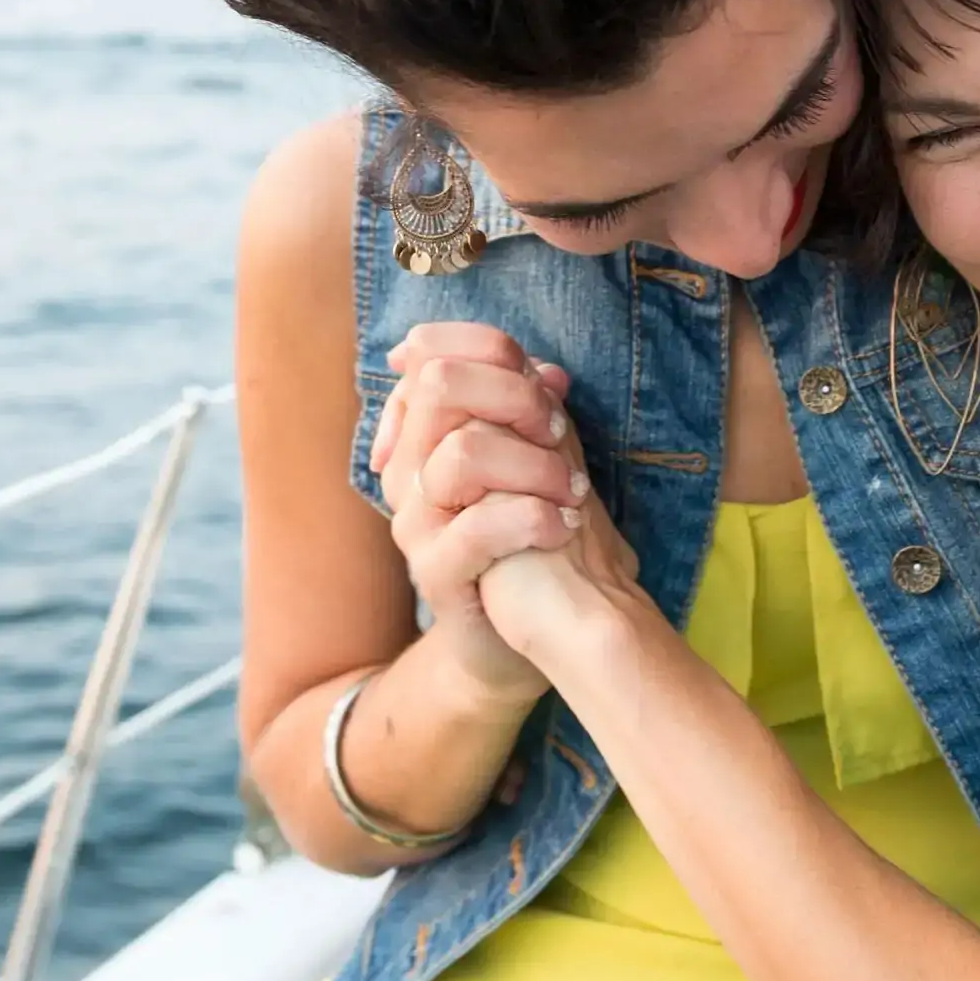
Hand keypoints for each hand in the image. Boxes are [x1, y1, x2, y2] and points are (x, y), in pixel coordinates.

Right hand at [374, 323, 589, 703]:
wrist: (533, 627)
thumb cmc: (535, 533)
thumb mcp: (538, 460)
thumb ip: (534, 412)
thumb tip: (550, 371)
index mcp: (422, 432)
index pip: (432, 352)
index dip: (494, 352)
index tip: (544, 389)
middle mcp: (405, 469)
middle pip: (439, 384)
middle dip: (514, 397)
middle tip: (557, 433)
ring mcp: (414, 522)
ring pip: (462, 453)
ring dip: (536, 465)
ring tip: (574, 492)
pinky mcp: (433, 573)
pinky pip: (477, 527)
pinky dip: (534, 518)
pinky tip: (564, 526)